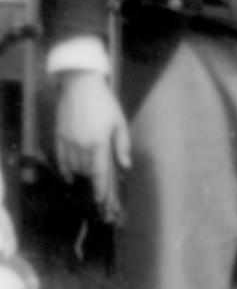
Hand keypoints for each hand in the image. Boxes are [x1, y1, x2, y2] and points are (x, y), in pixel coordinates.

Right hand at [54, 74, 129, 212]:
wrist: (80, 87)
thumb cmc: (105, 104)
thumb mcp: (119, 122)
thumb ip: (122, 145)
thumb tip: (125, 166)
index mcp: (99, 142)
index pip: (99, 172)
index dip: (100, 188)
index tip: (101, 200)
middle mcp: (82, 145)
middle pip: (86, 171)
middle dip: (94, 181)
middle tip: (101, 187)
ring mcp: (68, 142)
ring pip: (74, 167)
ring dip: (82, 174)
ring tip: (90, 176)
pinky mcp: (58, 137)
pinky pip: (60, 160)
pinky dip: (65, 170)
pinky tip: (70, 176)